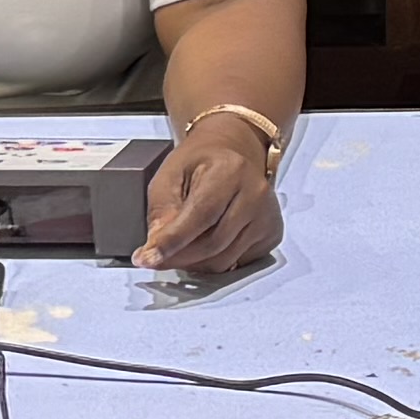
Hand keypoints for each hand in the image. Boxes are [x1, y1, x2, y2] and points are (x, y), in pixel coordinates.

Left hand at [140, 110, 287, 276]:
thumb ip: (161, 208)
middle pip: (213, 243)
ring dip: (194, 263)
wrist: (232, 154)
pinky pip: (237, 264)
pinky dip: (213, 262)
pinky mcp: (272, 233)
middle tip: (154, 259)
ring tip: (178, 250)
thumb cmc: (200, 163)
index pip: (201, 214)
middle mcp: (256, 193)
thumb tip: (157, 245)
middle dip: (178, 257)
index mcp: (231, 170)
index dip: (172, 240)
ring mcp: (268, 216)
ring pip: (224, 260)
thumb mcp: (170, 174)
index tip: (147, 258)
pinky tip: (202, 246)